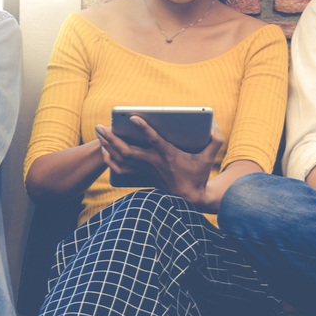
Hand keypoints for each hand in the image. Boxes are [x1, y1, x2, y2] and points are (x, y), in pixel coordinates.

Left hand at [95, 116, 224, 209]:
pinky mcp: (142, 175)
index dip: (143, 128)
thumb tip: (214, 125)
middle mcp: (154, 162)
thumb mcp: (210, 158)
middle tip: (100, 126)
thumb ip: (215, 140)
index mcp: (169, 155)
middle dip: (112, 138)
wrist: (189, 198)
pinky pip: (121, 168)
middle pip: (128, 150)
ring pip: (121, 158)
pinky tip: (104, 150)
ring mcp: (146, 170)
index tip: (132, 117)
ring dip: (108, 146)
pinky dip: (110, 159)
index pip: (154, 140)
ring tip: (99, 133)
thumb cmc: (198, 175)